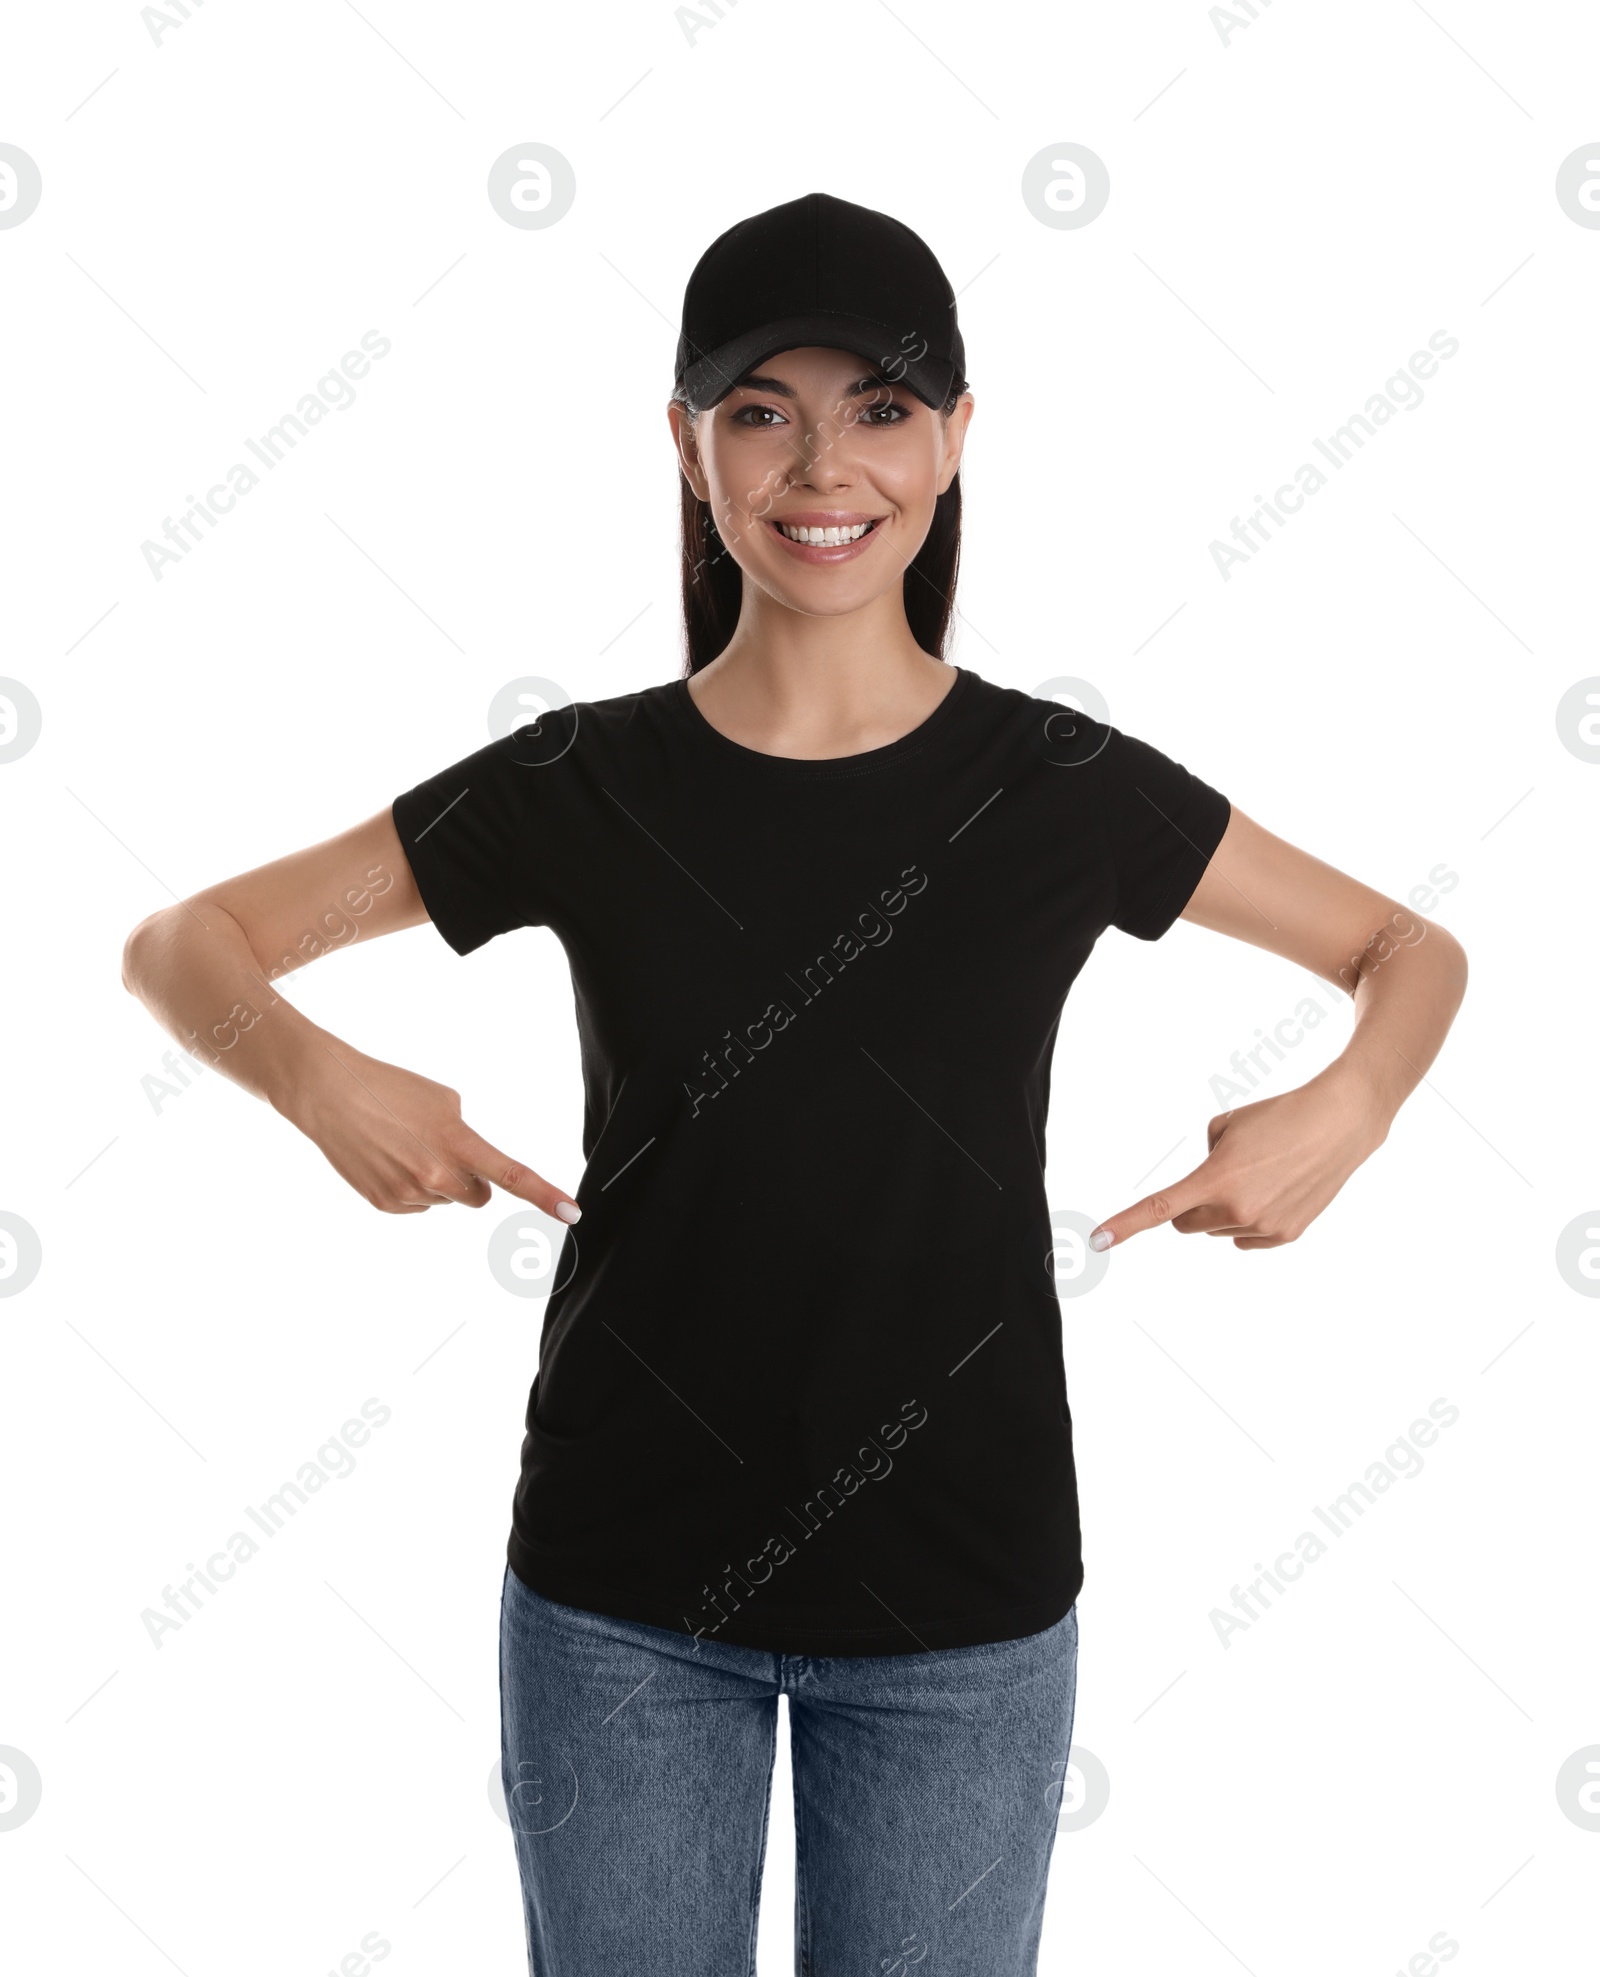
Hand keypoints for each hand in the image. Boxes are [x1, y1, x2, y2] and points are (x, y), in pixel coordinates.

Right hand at [275, 1037, 581, 1219]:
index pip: (512, 1175)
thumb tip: (472, 1168)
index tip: (573, 1214)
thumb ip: (466, 1136)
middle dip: (471, 1180)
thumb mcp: (442, 1100)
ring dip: (435, 1180)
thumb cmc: (389, 1088)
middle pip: (479, 1196)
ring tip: (402, 1146)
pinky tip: (387, 1160)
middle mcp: (436, 1176)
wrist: (329, 1094)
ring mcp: (410, 1195)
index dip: (546, 1196)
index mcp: (457, 1143)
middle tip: (443, 1151)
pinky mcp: (386, 1205)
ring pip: (444, 1200)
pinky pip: (417, 1205)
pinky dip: (410, 1187)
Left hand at [1089, 1068, 1386, 1252]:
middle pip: (1186, 1224)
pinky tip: (1274, 1193)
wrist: (1341, 1122)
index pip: (1160, 1208)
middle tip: (1214, 1179)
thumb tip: (1204, 1194)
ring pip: (1218, 1229)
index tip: (1098, 1241)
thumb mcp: (1227, 1124)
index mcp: (1216, 1178)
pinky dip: (1249, 1220)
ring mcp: (1263, 1227)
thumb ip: (1205, 1160)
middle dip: (1189, 1206)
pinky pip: (1246, 1237)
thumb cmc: (1280, 1115)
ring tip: (1258, 1176)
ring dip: (1223, 1210)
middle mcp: (1237, 1210)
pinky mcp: (1286, 1235)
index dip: (1126, 1225)